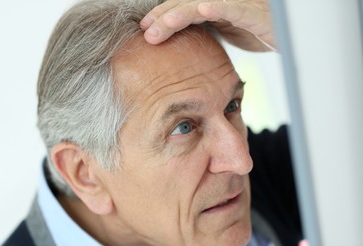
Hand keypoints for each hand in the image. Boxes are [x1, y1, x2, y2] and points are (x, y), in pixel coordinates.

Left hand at [140, 0, 275, 51]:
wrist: (290, 34)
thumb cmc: (260, 32)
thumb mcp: (228, 35)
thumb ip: (209, 36)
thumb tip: (190, 51)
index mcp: (213, 8)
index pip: (183, 10)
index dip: (164, 18)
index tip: (147, 30)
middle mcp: (221, 3)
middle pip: (186, 5)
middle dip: (164, 17)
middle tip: (146, 31)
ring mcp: (235, 4)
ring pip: (200, 4)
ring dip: (178, 14)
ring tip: (160, 25)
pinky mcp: (250, 11)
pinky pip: (230, 7)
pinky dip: (216, 7)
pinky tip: (201, 10)